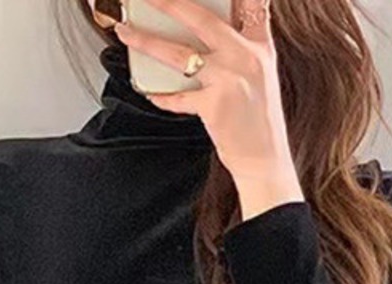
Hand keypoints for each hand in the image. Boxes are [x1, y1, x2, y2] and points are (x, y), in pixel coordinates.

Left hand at [114, 0, 304, 218]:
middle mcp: (246, 56)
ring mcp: (229, 79)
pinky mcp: (214, 105)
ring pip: (178, 53)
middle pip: (201, 17)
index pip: (251, 3)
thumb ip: (241, 48)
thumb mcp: (261, 74)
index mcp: (260, 45)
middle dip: (168, 2)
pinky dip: (161, 96)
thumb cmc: (258, 120)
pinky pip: (177, 96)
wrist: (265, 159)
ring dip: (146, 41)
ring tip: (126, 32)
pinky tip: (150, 92)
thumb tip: (207, 35)